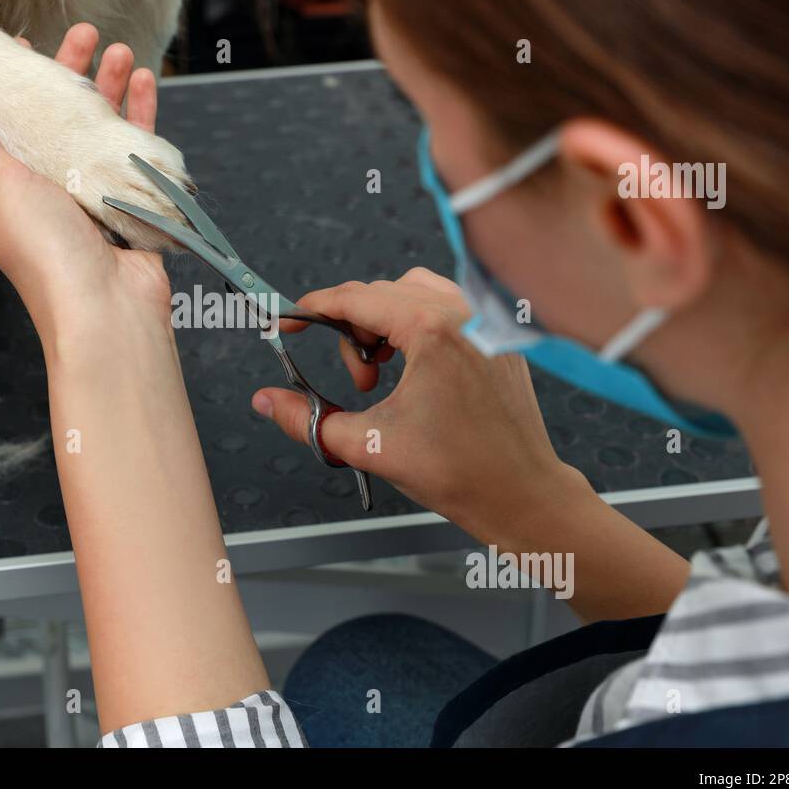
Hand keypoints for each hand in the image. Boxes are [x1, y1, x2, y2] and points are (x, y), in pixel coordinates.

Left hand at [0, 24, 170, 344]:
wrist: (106, 312)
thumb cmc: (47, 255)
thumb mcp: (2, 190)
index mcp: (1, 193)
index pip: (0, 127)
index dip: (10, 86)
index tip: (21, 43)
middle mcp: (43, 192)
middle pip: (53, 121)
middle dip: (69, 76)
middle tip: (84, 33)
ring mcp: (87, 198)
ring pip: (96, 131)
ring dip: (108, 89)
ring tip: (120, 50)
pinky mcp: (126, 204)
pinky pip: (131, 149)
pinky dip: (138, 115)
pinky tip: (145, 82)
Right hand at [252, 267, 571, 529]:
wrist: (521, 494)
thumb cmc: (459, 473)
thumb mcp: (366, 445)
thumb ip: (306, 419)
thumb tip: (266, 400)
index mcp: (433, 330)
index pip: (355, 298)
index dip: (313, 308)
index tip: (289, 322)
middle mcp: (463, 314)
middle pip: (381, 294)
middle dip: (351, 331)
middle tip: (355, 383)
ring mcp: (485, 321)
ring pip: (413, 293)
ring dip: (383, 324)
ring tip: (381, 375)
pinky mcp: (498, 335)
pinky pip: (446, 307)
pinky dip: (416, 325)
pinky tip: (411, 369)